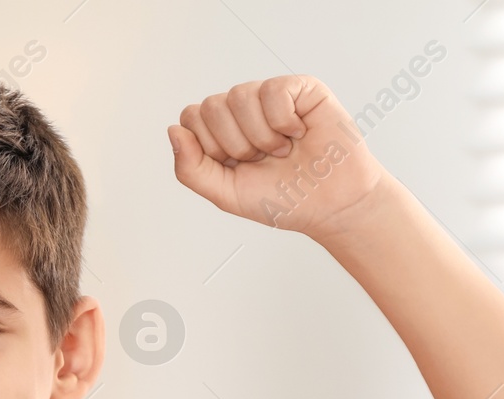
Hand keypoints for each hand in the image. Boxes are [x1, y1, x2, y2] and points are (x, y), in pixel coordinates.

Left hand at [168, 76, 387, 238]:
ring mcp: (270, 96)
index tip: (236, 167)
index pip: (191, 118)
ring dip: (261, 136)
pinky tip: (298, 134)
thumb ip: (191, 168)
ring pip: (238, 96)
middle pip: (211, 107)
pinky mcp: (300, 88)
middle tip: (264, 160)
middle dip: (236, 145)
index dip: (210, 147)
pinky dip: (283, 122)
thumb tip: (173, 131)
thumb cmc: (283, 199)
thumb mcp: (225, 193)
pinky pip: (272, 91)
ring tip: (282, 150)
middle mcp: (242, 110)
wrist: (330, 205)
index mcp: (221, 132)